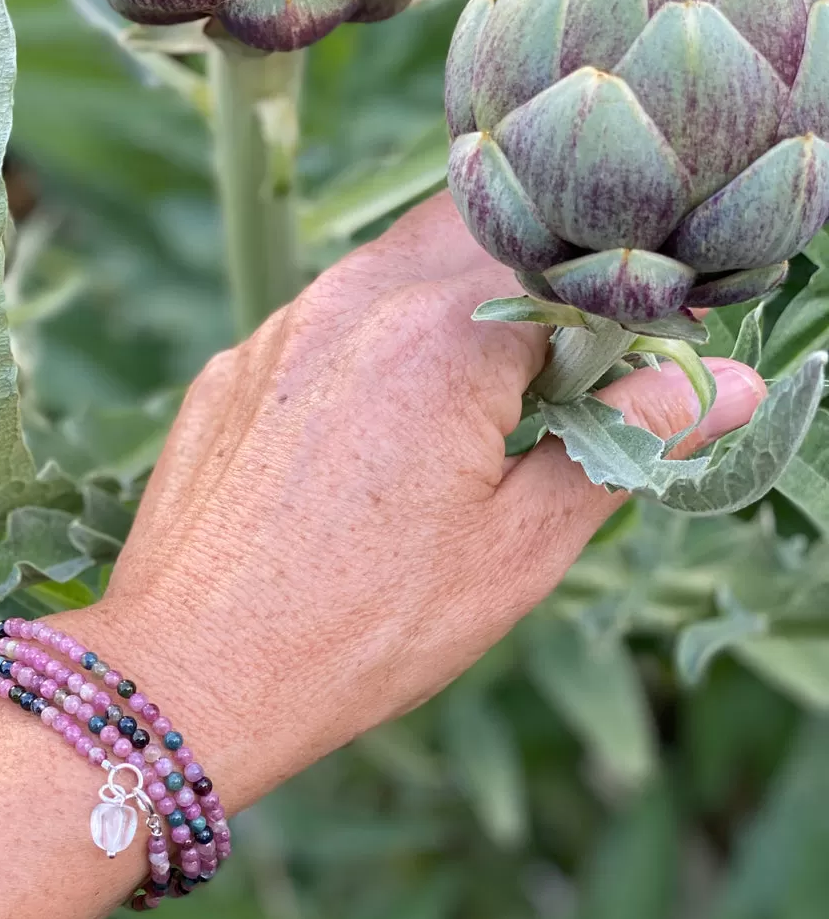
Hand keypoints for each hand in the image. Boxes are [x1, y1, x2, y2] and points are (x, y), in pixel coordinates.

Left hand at [69, 193, 764, 805]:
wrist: (194, 676)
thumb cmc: (361, 629)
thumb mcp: (517, 550)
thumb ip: (622, 445)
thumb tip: (725, 389)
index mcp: (441, 336)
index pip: (564, 271)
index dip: (605, 319)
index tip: (610, 382)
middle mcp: (350, 303)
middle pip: (472, 242)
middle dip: (523, 297)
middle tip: (533, 397)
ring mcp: (276, 332)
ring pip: (387, 277)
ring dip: (439, 324)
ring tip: (443, 431)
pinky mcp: (228, 372)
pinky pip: (316, 329)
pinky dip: (361, 357)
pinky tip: (357, 449)